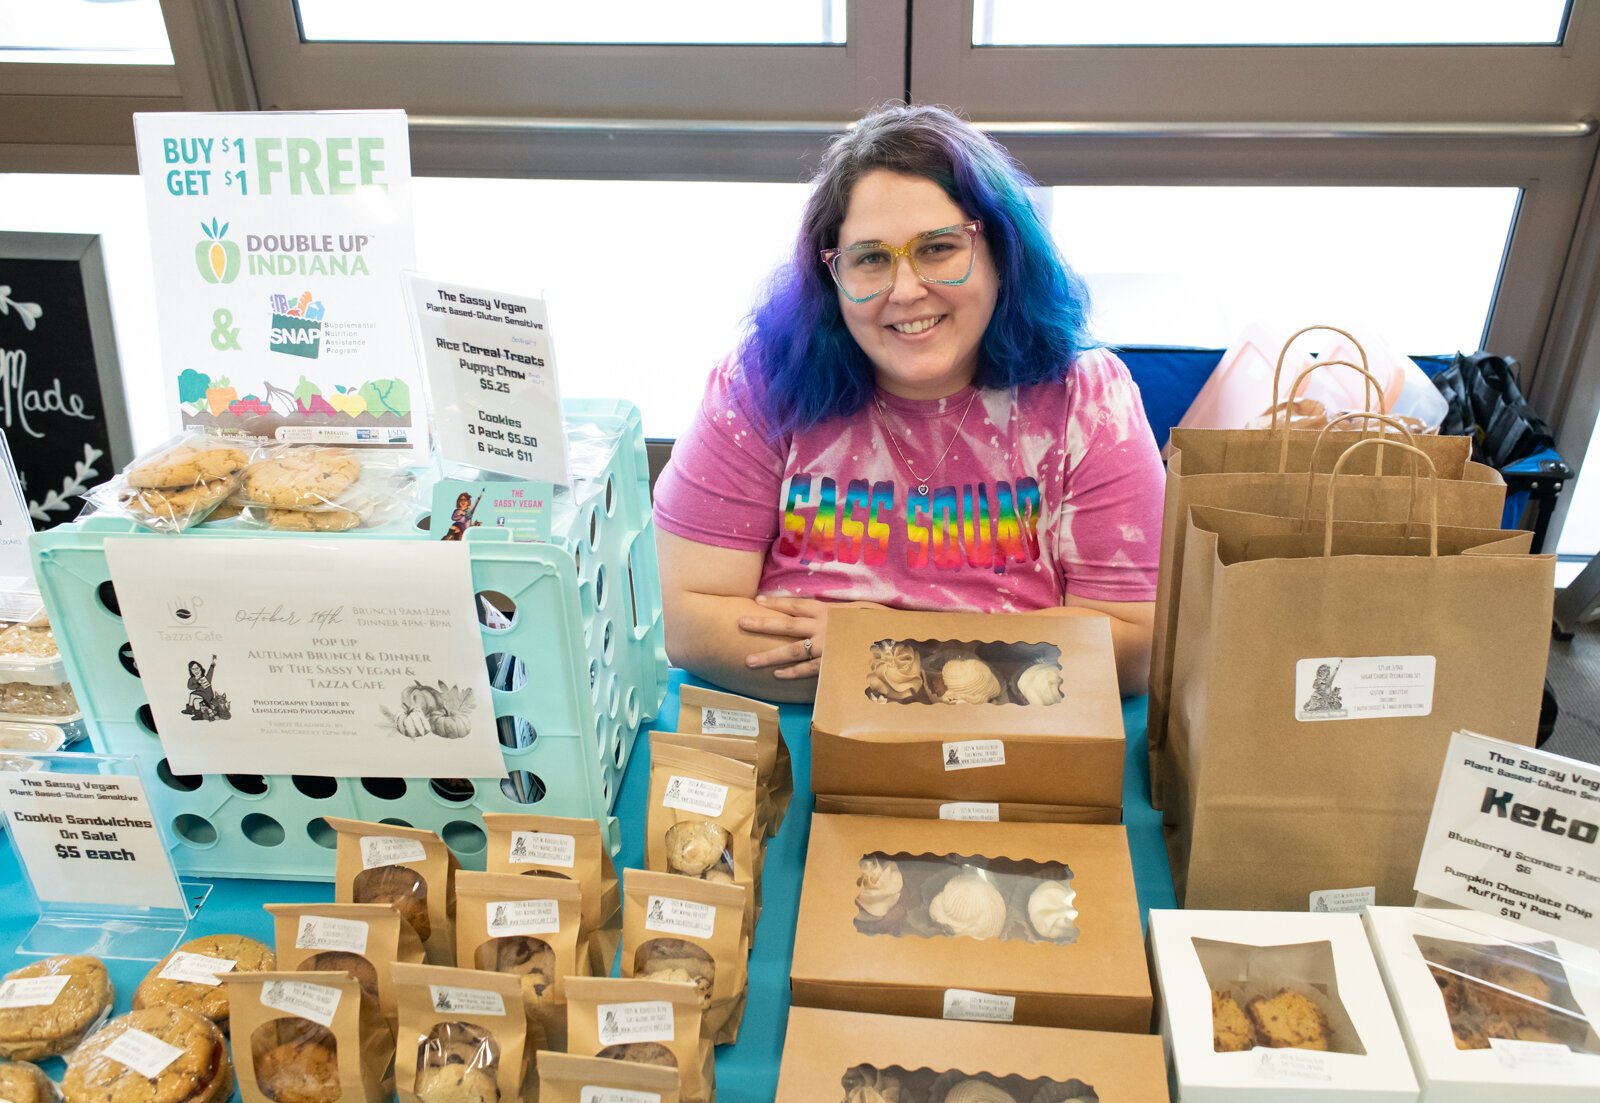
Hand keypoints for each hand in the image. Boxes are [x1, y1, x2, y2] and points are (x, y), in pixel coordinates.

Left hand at [738, 595, 886, 680]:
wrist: (895, 639)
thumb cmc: (878, 623)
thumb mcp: (861, 609)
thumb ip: (843, 609)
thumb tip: (831, 609)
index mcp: (827, 611)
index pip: (796, 605)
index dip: (776, 602)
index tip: (757, 600)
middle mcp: (822, 627)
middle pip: (786, 625)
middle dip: (761, 624)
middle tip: (740, 623)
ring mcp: (824, 646)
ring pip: (792, 650)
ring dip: (769, 656)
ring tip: (748, 661)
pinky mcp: (830, 663)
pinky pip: (807, 669)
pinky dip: (792, 673)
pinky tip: (776, 675)